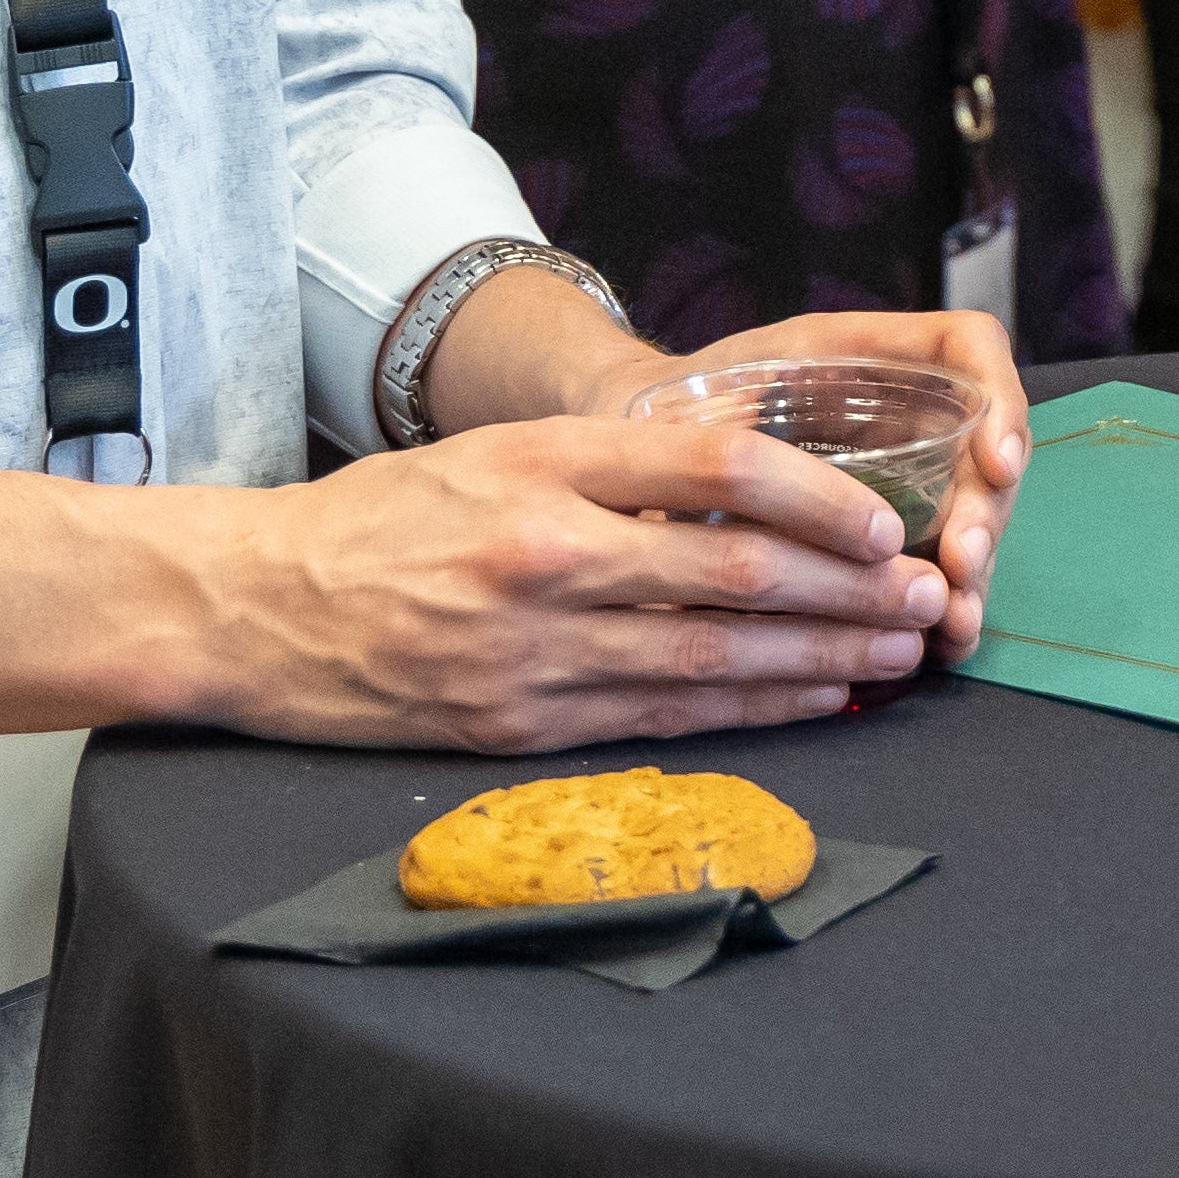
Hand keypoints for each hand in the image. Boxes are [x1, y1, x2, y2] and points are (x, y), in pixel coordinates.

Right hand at [181, 414, 949, 751]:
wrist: (252, 608)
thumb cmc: (386, 517)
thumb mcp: (496, 449)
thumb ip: (615, 460)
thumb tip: (754, 461)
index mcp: (544, 467)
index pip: (715, 467)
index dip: (817, 496)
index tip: (881, 520)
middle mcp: (546, 556)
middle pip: (733, 572)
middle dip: (848, 590)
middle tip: (926, 595)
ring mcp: (532, 651)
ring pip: (711, 657)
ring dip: (821, 659)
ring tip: (898, 654)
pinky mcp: (519, 727)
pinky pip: (661, 717)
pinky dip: (751, 711)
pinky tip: (815, 702)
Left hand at [594, 307, 1032, 654]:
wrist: (638, 455)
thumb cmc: (672, 415)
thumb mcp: (701, 399)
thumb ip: (740, 428)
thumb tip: (762, 494)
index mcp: (867, 357)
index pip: (968, 349)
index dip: (998, 398)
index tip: (995, 464)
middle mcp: (905, 411)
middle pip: (985, 448)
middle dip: (986, 510)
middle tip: (964, 564)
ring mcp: (906, 475)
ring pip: (972, 514)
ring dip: (976, 570)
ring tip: (957, 620)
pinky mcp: (888, 537)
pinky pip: (939, 565)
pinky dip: (948, 603)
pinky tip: (944, 640)